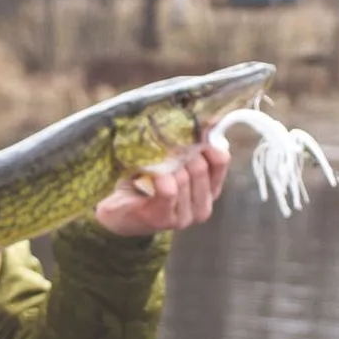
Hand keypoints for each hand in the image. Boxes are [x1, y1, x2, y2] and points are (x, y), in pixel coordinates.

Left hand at [93, 143, 230, 237]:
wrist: (118, 214)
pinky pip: (169, 190)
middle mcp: (202, 208)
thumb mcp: (171, 164)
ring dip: (164, 166)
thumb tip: (212, 119)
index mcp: (209, 192)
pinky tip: (149, 175)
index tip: (190, 131)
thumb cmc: (145, 186)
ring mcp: (185, 217)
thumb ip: (192, 147)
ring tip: (151, 164)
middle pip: (200, 167)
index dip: (206, 142)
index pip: (220, 161)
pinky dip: (158, 177)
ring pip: (183, 178)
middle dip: (180, 152)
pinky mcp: (164, 219)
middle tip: (162, 146)